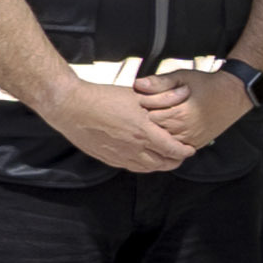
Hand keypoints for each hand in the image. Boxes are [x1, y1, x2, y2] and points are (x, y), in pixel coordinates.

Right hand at [50, 77, 198, 174]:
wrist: (71, 107)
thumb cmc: (103, 98)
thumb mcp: (137, 95)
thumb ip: (161, 100)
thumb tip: (183, 94)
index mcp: (144, 132)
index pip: (173, 149)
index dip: (184, 151)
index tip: (190, 149)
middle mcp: (133, 147)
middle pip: (162, 163)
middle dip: (175, 161)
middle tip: (180, 156)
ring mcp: (119, 155)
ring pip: (146, 168)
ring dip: (159, 165)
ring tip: (165, 160)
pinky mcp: (107, 158)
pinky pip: (130, 167)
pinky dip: (142, 166)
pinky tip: (144, 160)